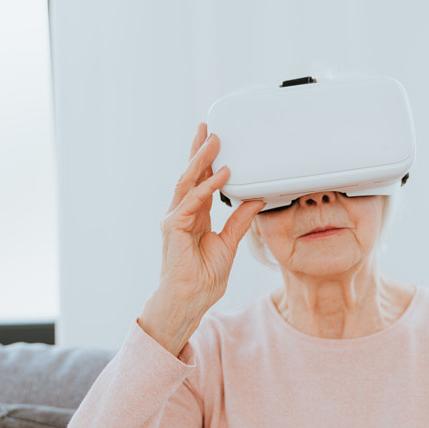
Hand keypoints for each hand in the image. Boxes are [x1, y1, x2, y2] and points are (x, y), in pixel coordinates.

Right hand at [139, 123, 264, 354]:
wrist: (189, 299)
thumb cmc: (204, 278)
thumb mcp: (229, 243)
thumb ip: (239, 221)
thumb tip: (255, 201)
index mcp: (194, 216)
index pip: (201, 182)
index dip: (207, 162)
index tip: (214, 142)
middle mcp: (182, 213)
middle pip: (191, 175)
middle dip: (199, 151)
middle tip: (209, 128)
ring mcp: (175, 219)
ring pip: (188, 181)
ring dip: (201, 160)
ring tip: (214, 140)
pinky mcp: (173, 227)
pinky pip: (192, 201)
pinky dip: (207, 186)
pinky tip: (221, 174)